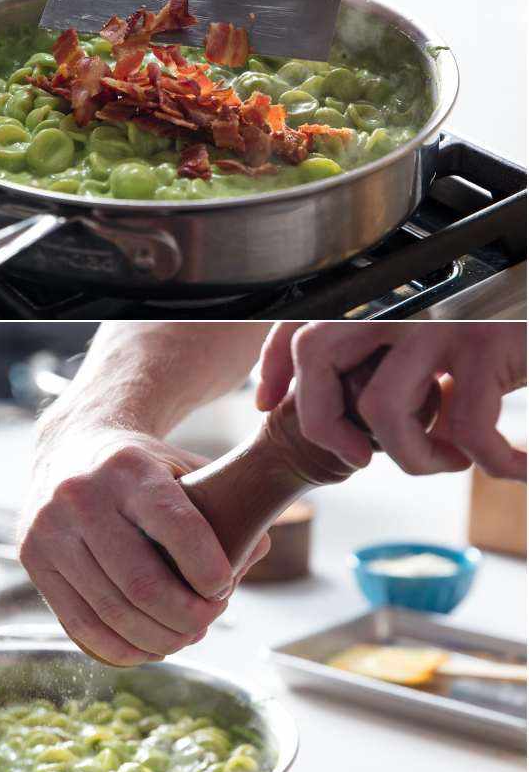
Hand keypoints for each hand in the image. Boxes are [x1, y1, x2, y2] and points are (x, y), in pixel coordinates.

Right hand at [19, 428, 268, 666]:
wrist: (70, 447)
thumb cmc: (141, 468)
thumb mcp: (185, 469)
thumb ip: (226, 510)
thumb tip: (252, 557)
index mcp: (127, 467)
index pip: (177, 527)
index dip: (210, 571)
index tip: (223, 588)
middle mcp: (79, 494)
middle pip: (142, 584)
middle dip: (188, 617)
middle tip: (208, 620)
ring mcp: (49, 527)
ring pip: (112, 611)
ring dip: (159, 640)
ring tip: (183, 636)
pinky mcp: (31, 557)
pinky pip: (79, 624)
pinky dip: (121, 648)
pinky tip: (147, 647)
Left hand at [257, 322, 526, 478]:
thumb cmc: (512, 338)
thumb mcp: (444, 351)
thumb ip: (397, 374)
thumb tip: (354, 428)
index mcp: (384, 305)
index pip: (301, 323)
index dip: (274, 365)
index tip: (267, 406)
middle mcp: (401, 305)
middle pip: (317, 354)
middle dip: (322, 422)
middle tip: (358, 460)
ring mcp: (441, 321)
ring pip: (381, 406)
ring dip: (416, 457)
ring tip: (454, 461)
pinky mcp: (487, 343)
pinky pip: (466, 428)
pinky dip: (494, 461)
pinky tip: (518, 466)